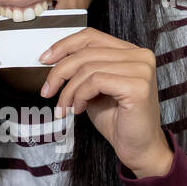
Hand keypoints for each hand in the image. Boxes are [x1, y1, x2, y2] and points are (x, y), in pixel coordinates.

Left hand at [38, 27, 172, 177]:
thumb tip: (54, 60)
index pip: (91, 37)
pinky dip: (80, 96)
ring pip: (88, 68)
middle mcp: (139, 56)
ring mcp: (141, 69)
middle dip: (60, 72)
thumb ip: (82, 70)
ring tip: (66, 107)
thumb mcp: (94, 89)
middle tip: (48, 91)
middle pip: (86, 52)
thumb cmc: (118, 121)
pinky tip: (80, 109)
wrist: (138, 148)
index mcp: (130, 52)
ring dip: (69, 90)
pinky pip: (95, 81)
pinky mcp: (138, 86)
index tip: (45, 59)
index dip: (64, 45)